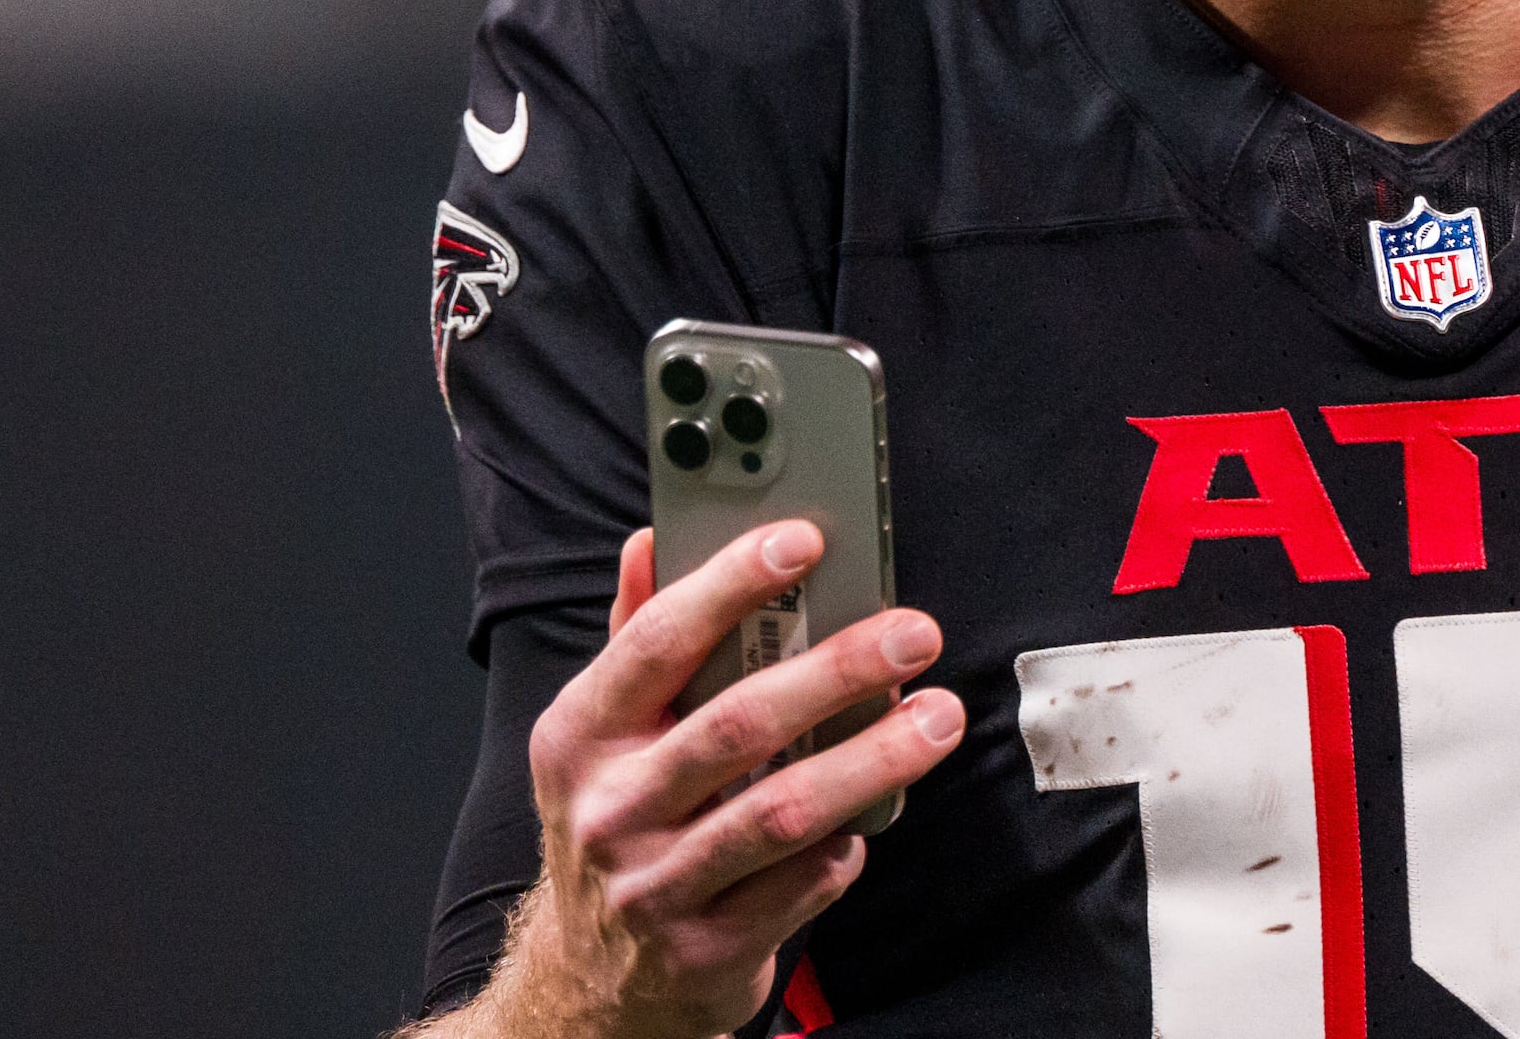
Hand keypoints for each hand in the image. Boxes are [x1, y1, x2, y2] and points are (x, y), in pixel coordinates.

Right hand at [497, 521, 960, 1037]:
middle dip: (837, 670)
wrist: (591, 980)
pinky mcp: (707, 949)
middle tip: (913, 631)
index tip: (804, 540)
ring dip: (875, 759)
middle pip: (738, 724)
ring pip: (783, 811)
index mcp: (581, 734)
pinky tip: (876, 813)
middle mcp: (609, 809)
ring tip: (938, 717)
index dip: (730, 584)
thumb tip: (651, 540)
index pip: (657, 642)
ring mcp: (655, 886)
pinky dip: (848, 843)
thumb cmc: (621, 823)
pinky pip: (802, 884)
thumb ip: (636, 637)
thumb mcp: (603, 735)